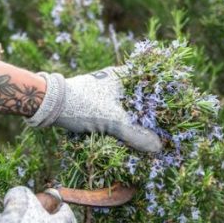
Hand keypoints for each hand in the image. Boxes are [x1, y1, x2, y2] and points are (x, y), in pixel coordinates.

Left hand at [26, 67, 162, 152]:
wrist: (47, 105)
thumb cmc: (82, 105)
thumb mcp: (112, 121)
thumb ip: (136, 134)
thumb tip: (158, 148)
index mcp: (122, 75)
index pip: (151, 80)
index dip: (165, 92)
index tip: (176, 107)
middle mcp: (115, 79)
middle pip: (141, 94)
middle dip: (153, 110)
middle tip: (166, 125)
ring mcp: (104, 90)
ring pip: (128, 104)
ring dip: (138, 118)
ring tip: (152, 133)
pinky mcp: (95, 102)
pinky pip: (117, 111)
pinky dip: (125, 122)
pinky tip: (130, 134)